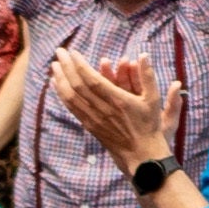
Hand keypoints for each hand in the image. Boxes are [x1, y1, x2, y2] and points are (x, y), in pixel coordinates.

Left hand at [50, 48, 175, 176]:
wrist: (141, 155)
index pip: (92, 80)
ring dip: (61, 79)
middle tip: (59, 52)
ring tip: (54, 65)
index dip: (80, 65)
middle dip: (66, 67)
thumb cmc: (149, 126)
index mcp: (117, 100)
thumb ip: (148, 76)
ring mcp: (93, 119)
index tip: (73, 52)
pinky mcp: (89, 125)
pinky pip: (72, 108)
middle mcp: (102, 109)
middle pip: (78, 86)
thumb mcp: (154, 99)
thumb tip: (144, 54)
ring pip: (71, 97)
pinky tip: (57, 85)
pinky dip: (62, 94)